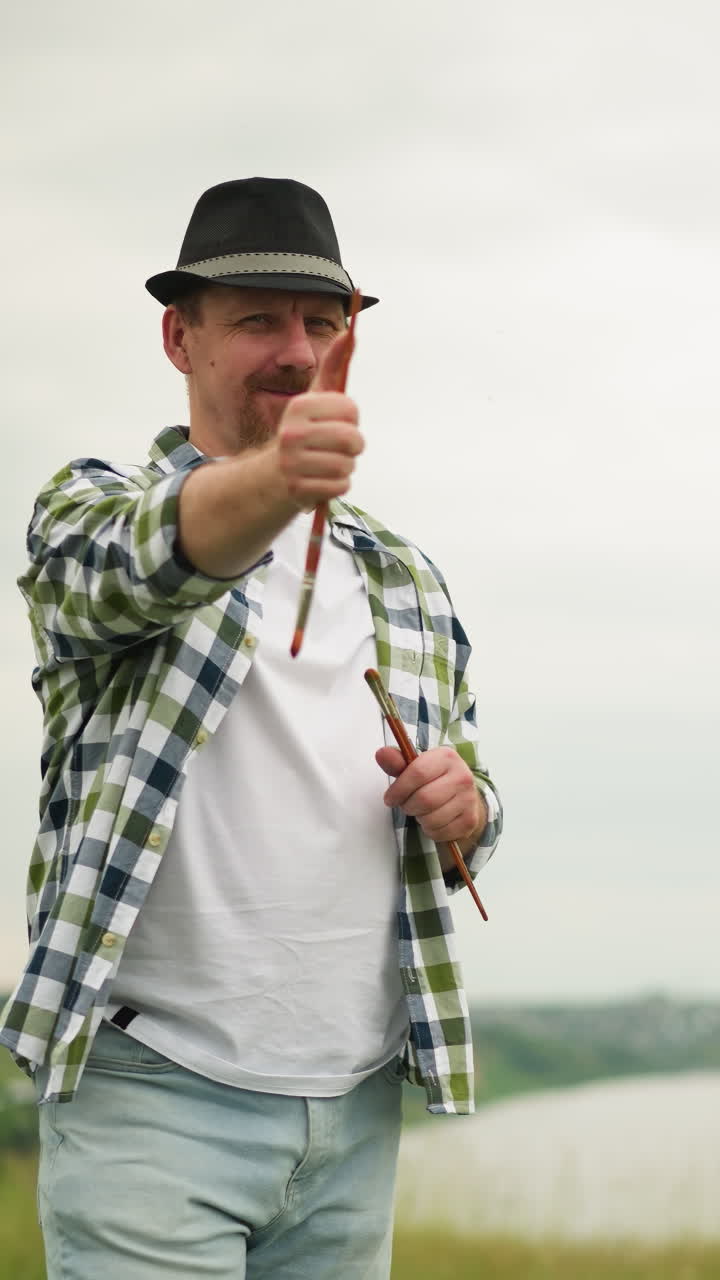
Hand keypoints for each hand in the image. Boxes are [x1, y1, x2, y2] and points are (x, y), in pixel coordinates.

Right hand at [275, 329, 363, 509]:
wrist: (274, 474)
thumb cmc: (305, 431)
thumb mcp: (315, 397)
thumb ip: (333, 365)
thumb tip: (349, 333)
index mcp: (299, 407)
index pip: (350, 409)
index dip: (351, 418)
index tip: (338, 421)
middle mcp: (292, 433)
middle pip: (352, 439)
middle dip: (353, 445)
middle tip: (340, 447)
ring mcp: (293, 463)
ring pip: (348, 465)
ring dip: (345, 466)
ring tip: (328, 463)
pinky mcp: (299, 489)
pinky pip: (340, 486)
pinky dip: (337, 485)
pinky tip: (322, 479)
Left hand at [375, 746, 485, 845]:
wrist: (462, 796)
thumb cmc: (434, 779)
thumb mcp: (415, 766)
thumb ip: (397, 762)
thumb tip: (381, 754)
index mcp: (447, 757)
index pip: (417, 773)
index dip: (399, 789)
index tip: (390, 798)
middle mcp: (462, 776)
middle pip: (424, 799)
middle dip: (408, 806)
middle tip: (406, 805)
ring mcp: (469, 799)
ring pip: (432, 819)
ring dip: (419, 819)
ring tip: (421, 811)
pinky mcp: (470, 820)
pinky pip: (440, 832)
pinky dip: (430, 831)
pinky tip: (433, 820)